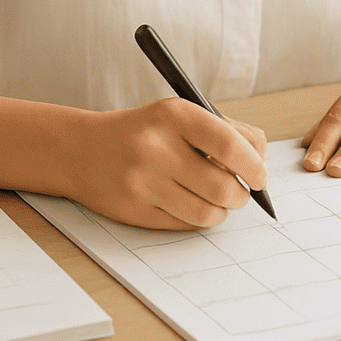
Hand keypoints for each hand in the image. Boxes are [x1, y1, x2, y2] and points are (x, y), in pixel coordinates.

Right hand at [69, 98, 267, 229]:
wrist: (81, 149)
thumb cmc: (144, 131)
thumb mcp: (180, 115)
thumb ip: (225, 131)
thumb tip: (260, 160)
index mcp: (173, 115)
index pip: (229, 144)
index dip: (253, 165)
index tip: (260, 176)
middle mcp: (156, 147)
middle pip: (222, 186)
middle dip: (241, 195)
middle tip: (240, 192)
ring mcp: (142, 181)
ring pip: (207, 213)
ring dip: (222, 211)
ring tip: (218, 200)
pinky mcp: (133, 210)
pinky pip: (185, 225)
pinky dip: (198, 219)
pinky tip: (192, 205)